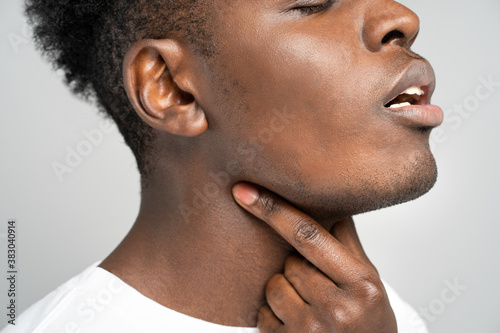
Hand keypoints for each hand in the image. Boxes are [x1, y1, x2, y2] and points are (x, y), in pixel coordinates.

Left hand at [232, 183, 396, 332]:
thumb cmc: (369, 320)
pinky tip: (299, 321)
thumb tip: (330, 202)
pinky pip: (264, 313)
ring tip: (311, 305)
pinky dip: (275, 313)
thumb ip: (347, 241)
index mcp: (360, 283)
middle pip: (291, 262)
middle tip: (320, 284)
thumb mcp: (369, 279)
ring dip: (285, 288)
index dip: (274, 210)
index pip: (308, 236)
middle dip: (299, 266)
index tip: (246, 192)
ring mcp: (311, 330)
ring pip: (274, 285)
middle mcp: (337, 308)